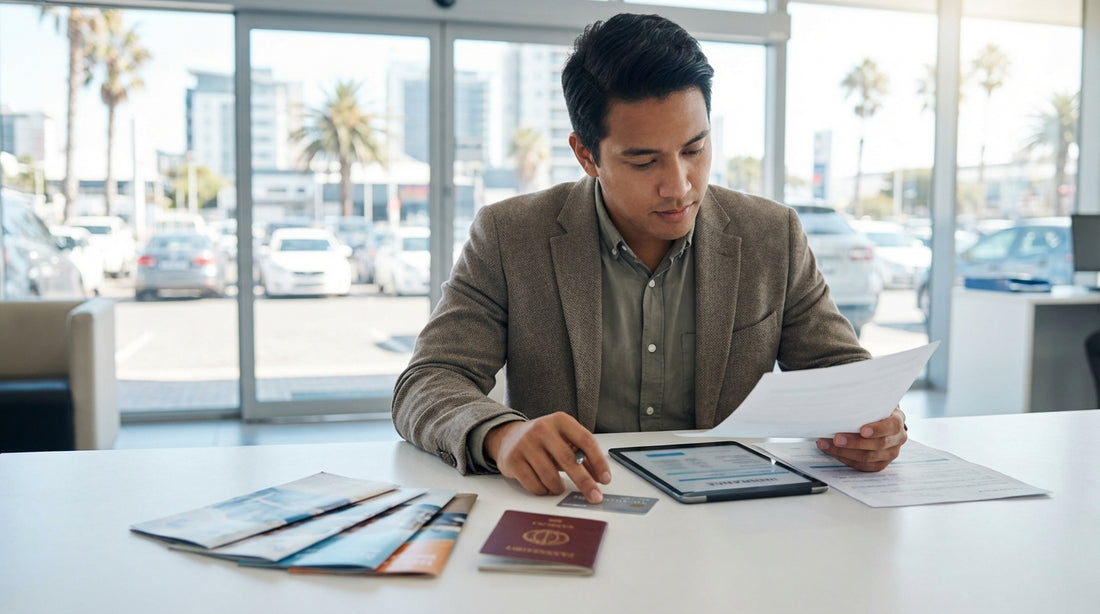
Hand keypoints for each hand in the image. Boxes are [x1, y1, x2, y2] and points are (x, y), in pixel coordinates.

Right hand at [484, 412, 611, 502]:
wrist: (508, 437)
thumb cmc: (542, 440)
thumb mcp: (563, 440)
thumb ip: (581, 456)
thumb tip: (599, 478)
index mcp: (560, 421)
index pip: (586, 441)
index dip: (598, 462)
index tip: (605, 479)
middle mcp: (543, 429)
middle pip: (569, 460)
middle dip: (585, 482)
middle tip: (594, 496)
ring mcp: (526, 444)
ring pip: (550, 477)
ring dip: (559, 488)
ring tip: (559, 487)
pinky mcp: (513, 460)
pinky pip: (535, 484)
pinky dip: (543, 490)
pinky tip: (544, 485)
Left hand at [816, 407, 906, 470]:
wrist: (875, 420)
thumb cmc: (870, 409)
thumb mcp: (871, 402)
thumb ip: (863, 402)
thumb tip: (839, 395)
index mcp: (897, 420)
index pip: (891, 426)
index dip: (877, 429)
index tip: (862, 430)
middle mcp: (897, 438)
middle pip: (878, 444)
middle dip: (854, 442)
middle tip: (836, 438)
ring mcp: (890, 453)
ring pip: (868, 457)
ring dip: (844, 452)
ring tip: (826, 444)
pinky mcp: (880, 463)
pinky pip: (862, 466)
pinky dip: (845, 458)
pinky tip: (831, 451)